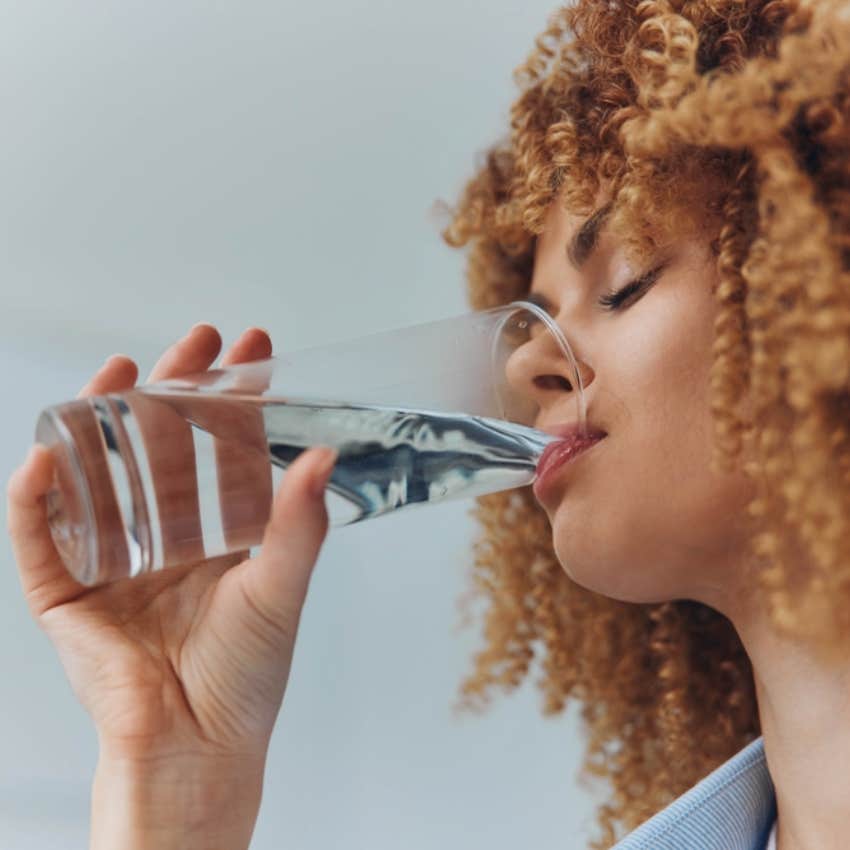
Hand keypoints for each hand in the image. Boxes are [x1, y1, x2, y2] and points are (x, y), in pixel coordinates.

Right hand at [7, 324, 336, 768]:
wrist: (196, 747)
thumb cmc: (244, 675)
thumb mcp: (279, 589)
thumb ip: (300, 526)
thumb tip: (325, 456)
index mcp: (216, 531)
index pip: (224, 445)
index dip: (236, 396)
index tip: (254, 348)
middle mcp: (163, 534)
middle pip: (160, 444)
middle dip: (174, 387)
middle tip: (195, 339)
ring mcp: (111, 557)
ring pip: (97, 472)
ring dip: (101, 419)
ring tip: (121, 370)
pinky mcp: (65, 592)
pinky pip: (38, 536)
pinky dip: (34, 497)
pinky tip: (48, 455)